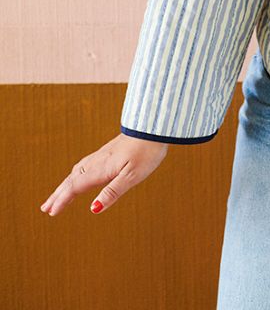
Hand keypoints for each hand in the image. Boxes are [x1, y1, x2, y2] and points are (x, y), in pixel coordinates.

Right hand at [40, 133, 168, 216]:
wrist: (153, 128)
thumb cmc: (146, 152)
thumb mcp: (132, 176)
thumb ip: (112, 192)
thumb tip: (93, 209)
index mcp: (100, 169)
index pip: (76, 187)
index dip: (63, 200)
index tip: (51, 212)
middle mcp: (97, 161)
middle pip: (72, 179)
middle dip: (58, 194)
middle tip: (45, 208)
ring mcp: (102, 155)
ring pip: (77, 171)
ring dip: (65, 185)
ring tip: (57, 196)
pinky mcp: (108, 152)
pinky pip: (85, 165)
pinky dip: (76, 175)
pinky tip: (79, 176)